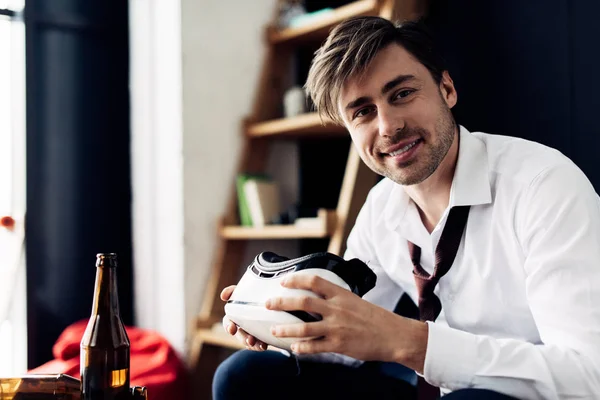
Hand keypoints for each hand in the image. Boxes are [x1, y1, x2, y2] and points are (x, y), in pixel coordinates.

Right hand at [221, 285, 267, 350]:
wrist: (273, 301)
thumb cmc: (255, 293)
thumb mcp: (246, 289)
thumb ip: (233, 291)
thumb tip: (223, 296)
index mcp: (235, 314)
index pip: (228, 321)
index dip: (228, 326)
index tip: (232, 328)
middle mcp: (240, 325)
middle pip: (239, 334)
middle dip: (242, 338)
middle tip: (249, 340)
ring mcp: (249, 332)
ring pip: (247, 341)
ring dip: (252, 344)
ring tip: (259, 345)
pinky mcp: (258, 337)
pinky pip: (256, 345)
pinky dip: (259, 346)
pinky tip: (264, 346)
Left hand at [265, 274, 427, 370]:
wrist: (394, 335)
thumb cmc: (376, 318)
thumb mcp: (356, 301)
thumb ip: (338, 298)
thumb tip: (321, 295)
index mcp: (341, 295)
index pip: (314, 281)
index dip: (296, 279)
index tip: (283, 281)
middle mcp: (337, 309)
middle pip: (303, 302)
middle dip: (282, 302)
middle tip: (269, 304)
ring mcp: (337, 328)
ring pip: (304, 328)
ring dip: (286, 329)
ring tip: (274, 330)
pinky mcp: (339, 345)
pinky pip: (315, 347)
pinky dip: (302, 348)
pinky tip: (293, 348)